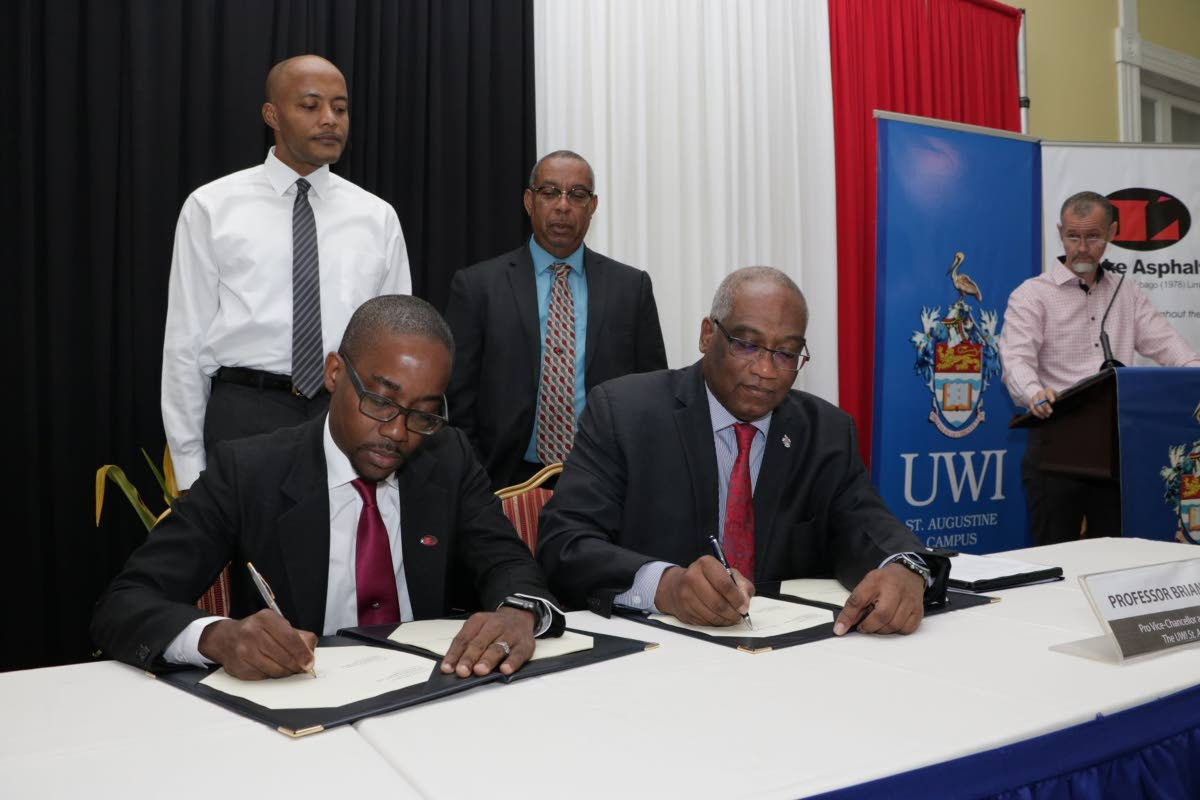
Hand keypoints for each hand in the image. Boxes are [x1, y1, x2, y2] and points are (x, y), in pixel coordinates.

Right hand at [197, 610, 316, 679]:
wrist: (226, 638)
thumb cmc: (256, 630)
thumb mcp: (276, 624)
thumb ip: (297, 635)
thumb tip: (310, 653)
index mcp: (265, 619)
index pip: (290, 638)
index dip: (302, 653)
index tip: (309, 662)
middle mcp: (252, 632)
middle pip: (283, 656)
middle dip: (296, 665)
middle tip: (302, 668)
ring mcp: (243, 651)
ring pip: (273, 669)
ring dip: (285, 672)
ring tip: (288, 669)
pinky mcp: (238, 667)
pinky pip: (262, 676)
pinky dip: (271, 675)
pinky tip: (272, 669)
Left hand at [441, 607, 535, 677]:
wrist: (519, 616)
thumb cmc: (494, 627)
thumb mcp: (478, 628)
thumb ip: (466, 645)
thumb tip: (453, 666)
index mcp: (479, 621)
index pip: (463, 639)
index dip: (454, 654)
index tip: (448, 668)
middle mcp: (495, 626)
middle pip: (479, 643)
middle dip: (469, 658)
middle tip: (462, 671)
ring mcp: (510, 635)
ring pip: (497, 648)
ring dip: (488, 660)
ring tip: (480, 670)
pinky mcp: (525, 644)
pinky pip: (518, 654)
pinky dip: (512, 662)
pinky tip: (505, 669)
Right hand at [654, 556, 753, 625]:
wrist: (676, 586)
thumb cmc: (707, 578)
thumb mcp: (726, 573)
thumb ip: (741, 584)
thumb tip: (744, 602)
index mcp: (705, 564)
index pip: (724, 584)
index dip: (736, 598)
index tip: (744, 607)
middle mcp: (692, 577)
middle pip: (717, 603)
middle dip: (732, 613)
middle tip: (739, 616)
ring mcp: (685, 595)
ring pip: (711, 615)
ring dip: (725, 620)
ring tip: (732, 618)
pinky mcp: (683, 610)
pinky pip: (704, 622)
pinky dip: (715, 623)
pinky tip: (719, 618)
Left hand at [833, 563, 924, 635]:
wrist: (908, 573)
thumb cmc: (886, 581)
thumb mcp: (866, 585)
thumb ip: (854, 604)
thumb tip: (842, 625)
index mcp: (877, 581)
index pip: (859, 600)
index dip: (849, 616)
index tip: (841, 629)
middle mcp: (896, 591)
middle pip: (881, 617)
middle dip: (869, 626)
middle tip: (863, 626)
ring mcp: (909, 602)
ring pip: (894, 626)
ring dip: (882, 630)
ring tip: (877, 623)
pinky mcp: (918, 611)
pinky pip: (906, 629)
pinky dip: (896, 631)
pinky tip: (891, 623)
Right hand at [1028, 387, 1056, 418]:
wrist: (1048, 400)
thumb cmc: (1055, 400)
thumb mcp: (1058, 398)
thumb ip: (1059, 400)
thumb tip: (1058, 405)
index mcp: (1048, 390)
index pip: (1048, 393)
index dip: (1050, 397)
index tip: (1053, 401)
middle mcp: (1040, 393)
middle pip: (1041, 399)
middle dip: (1046, 406)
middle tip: (1050, 412)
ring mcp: (1035, 398)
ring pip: (1036, 404)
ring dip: (1041, 411)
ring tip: (1047, 415)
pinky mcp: (1031, 403)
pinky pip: (1032, 408)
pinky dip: (1037, 413)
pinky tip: (1042, 417)